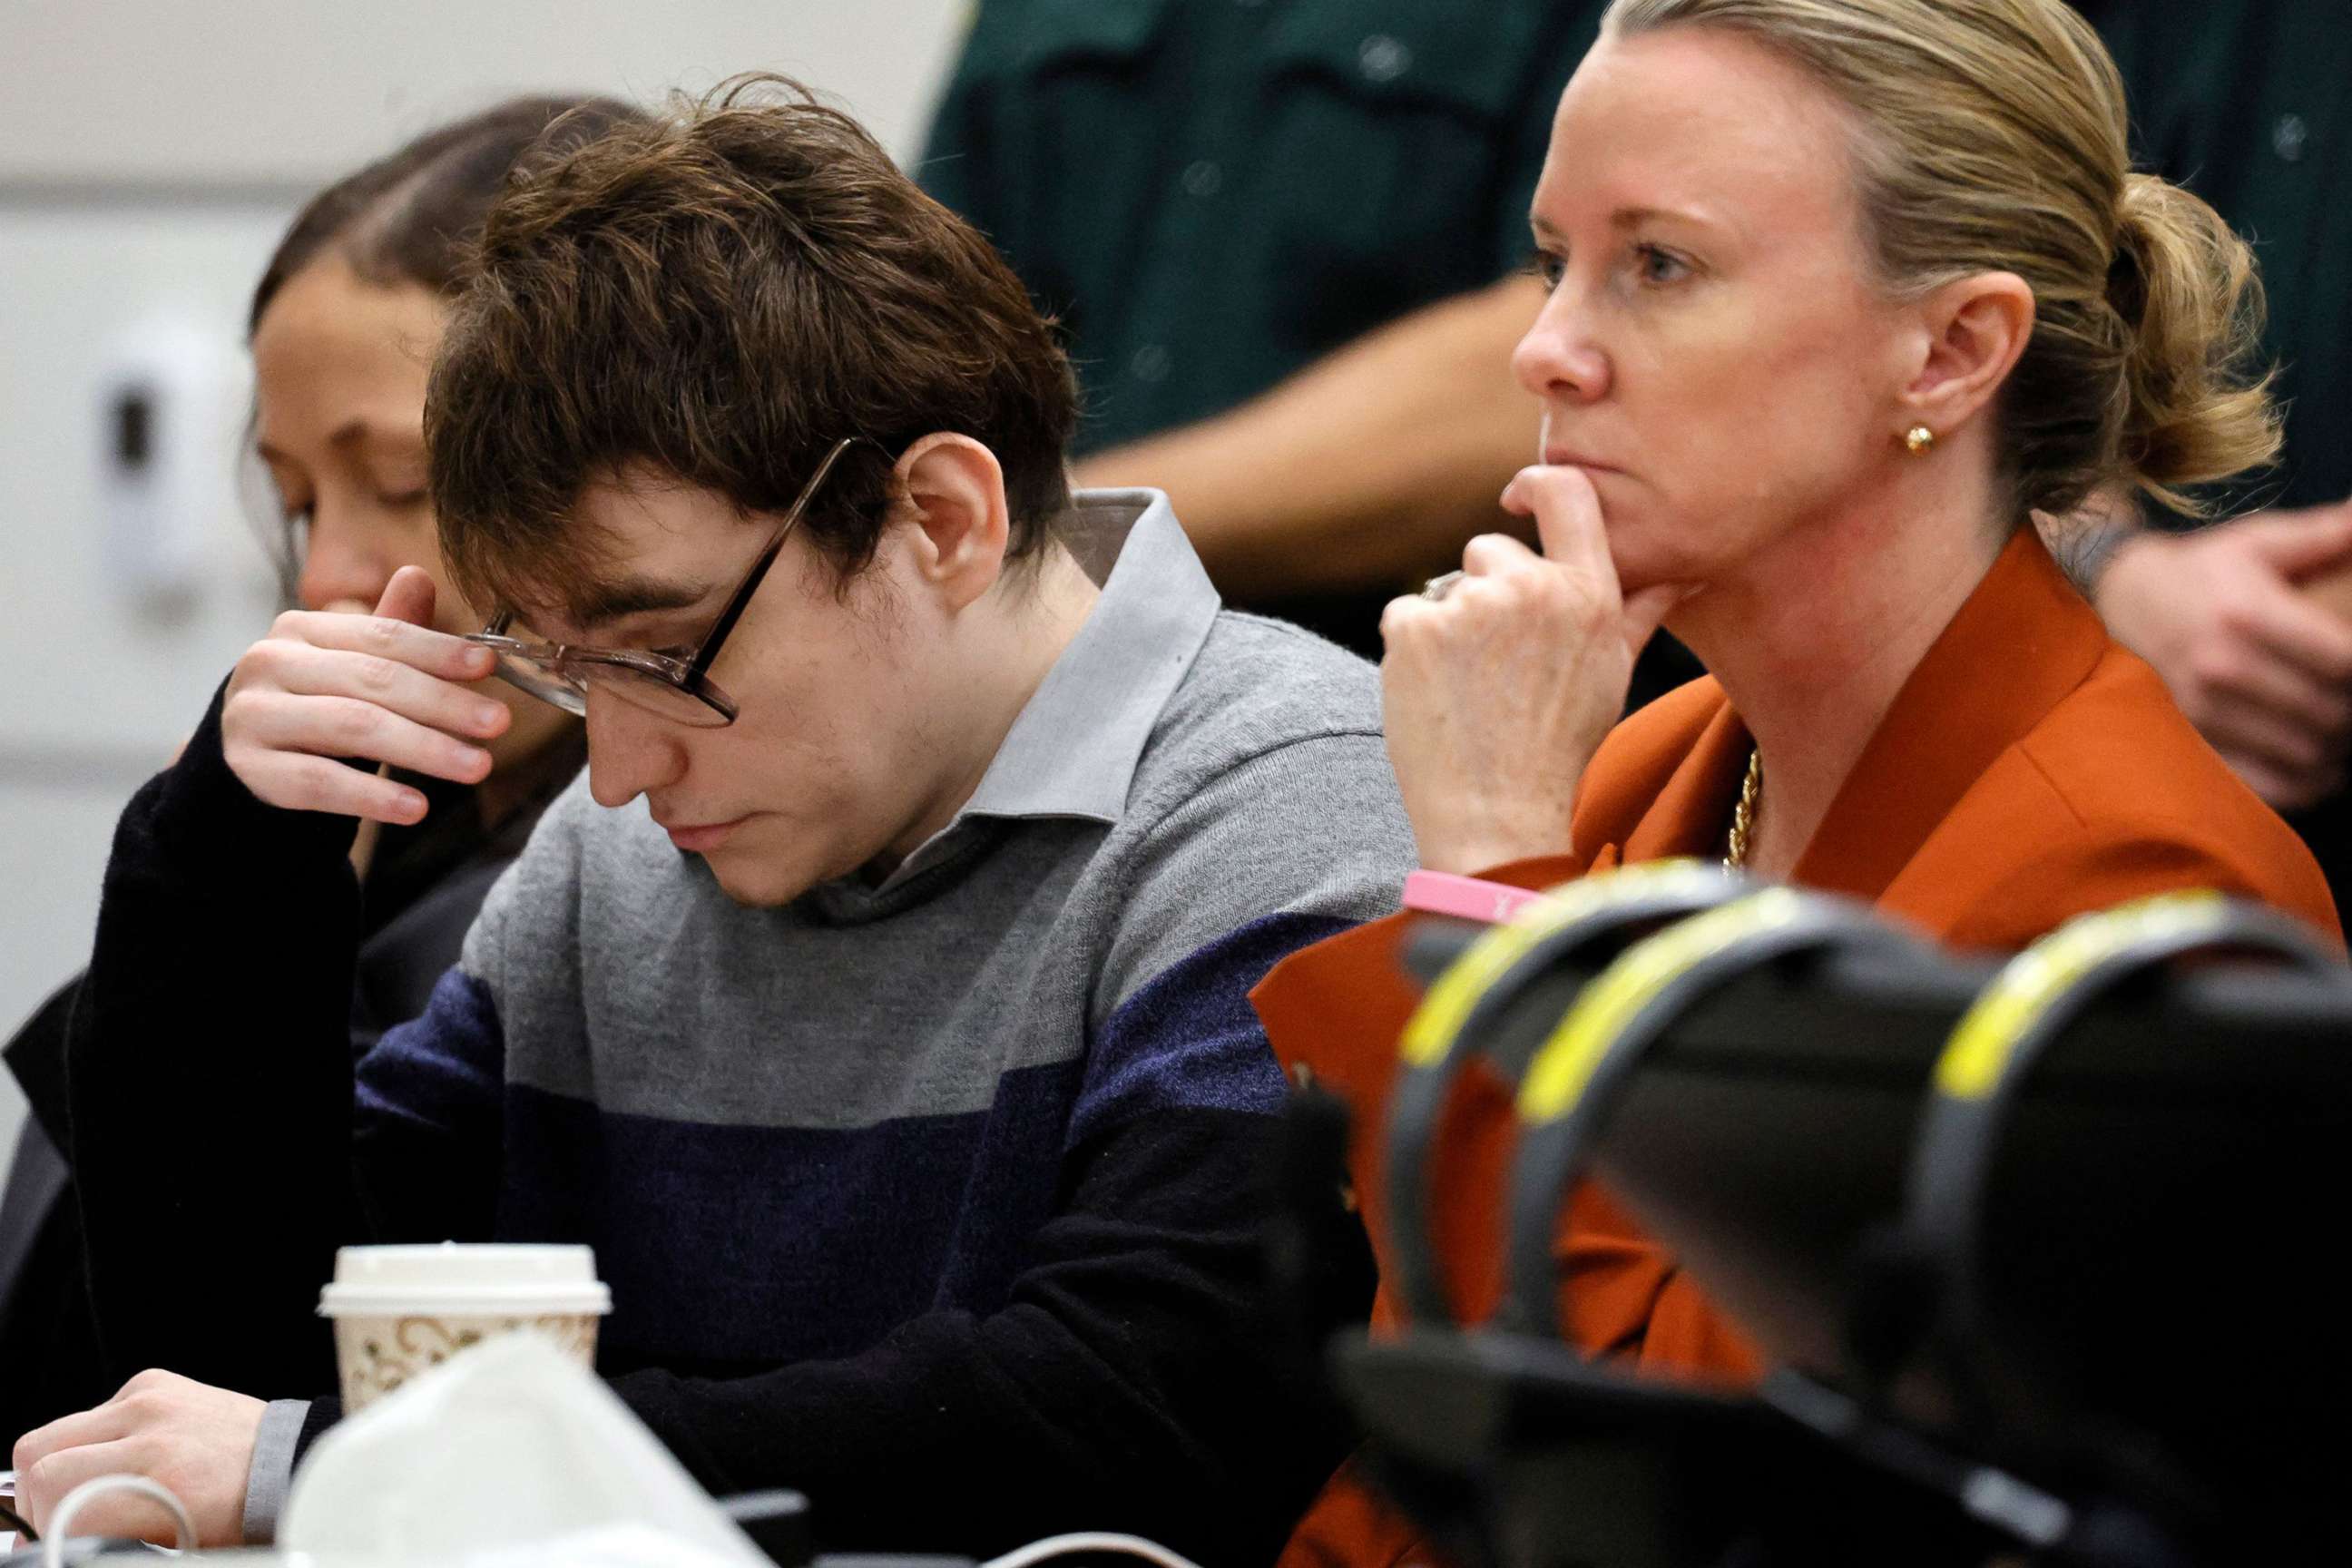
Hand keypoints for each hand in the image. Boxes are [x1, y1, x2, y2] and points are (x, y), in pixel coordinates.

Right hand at [12, 1370, 264, 1546]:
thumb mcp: (171, 1545)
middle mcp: (152, 1435)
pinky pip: (91, 1414)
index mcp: (159, 1484)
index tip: (53, 1544)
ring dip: (54, 1469)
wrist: (288, 1462)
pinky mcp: (154, 1383)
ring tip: (82, 1492)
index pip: (55, 1499)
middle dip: (36, 1502)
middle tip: (57, 1522)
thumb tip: (57, 1539)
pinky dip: (90, 1441)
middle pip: (39, 1462)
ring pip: (51, 1434)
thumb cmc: (239, 1511)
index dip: (44, 1531)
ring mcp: (151, 1401)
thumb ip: (105, 1537)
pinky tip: (119, 1459)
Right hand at [221, 565, 509, 823]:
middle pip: (372, 680)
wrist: (248, 758)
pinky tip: (417, 807)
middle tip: (499, 723)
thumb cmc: (317, 705)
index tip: (489, 667)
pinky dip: (373, 796)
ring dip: (423, 748)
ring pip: (351, 726)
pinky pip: (320, 782)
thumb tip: (420, 576)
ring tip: (477, 766)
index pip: (381, 636)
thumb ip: (389, 632)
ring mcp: (253, 714)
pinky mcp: (250, 767)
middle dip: (443, 703)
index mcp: (302, 629)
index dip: (437, 650)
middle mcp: (271, 663)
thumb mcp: (353, 667)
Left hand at [1379, 465, 1684, 871]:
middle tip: (1500, 666)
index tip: (1518, 498)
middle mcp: (1532, 588)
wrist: (1498, 815)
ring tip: (1471, 688)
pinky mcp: (1415, 626)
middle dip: (1487, 594)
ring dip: (1449, 626)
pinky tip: (1437, 695)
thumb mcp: (1613, 673)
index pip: (1566, 493)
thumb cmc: (1559, 747)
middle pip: (1489, 549)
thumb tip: (1684, 569)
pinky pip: (1406, 614)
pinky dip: (1411, 650)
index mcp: (1589, 593)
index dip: (1535, 486)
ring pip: (1446, 587)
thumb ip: (1639, 609)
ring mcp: (1470, 605)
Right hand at [2095, 501, 2351, 809]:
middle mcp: (2222, 666)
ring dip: (2337, 748)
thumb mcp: (2256, 542)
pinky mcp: (2192, 741)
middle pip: (2330, 712)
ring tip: (2341, 730)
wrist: (2118, 606)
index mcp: (2245, 613)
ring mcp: (2203, 711)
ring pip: (2306, 751)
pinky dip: (2306, 783)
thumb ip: (2323, 534)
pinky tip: (2318, 765)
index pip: (2343, 662)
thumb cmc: (2201, 573)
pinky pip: (2267, 784)